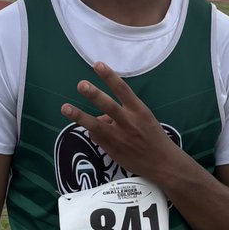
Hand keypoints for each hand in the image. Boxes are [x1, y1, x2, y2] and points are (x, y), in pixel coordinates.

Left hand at [61, 62, 179, 181]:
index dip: (110, 77)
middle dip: (94, 95)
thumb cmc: (154, 137)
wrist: (163, 164)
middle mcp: (129, 123)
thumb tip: (102, 115)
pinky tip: (93, 129)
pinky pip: (96, 137)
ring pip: (96, 125)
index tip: (98, 65)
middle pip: (109, 106)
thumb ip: (123, 113)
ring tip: (65, 108)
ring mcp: (119, 137)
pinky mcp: (112, 150)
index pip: (123, 90)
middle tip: (81, 85)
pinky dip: (92, 130)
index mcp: (139, 111)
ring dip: (79, 116)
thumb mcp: (144, 119)